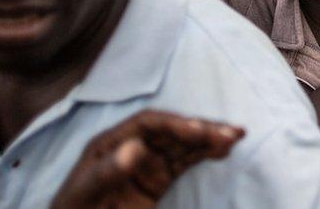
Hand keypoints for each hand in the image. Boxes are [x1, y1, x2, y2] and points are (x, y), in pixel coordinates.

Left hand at [51, 110, 243, 208]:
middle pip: (171, 131)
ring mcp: (146, 164)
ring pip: (183, 145)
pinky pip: (184, 163)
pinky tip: (223, 151)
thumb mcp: (82, 196)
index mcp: (110, 143)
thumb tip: (137, 146)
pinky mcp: (157, 181)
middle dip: (202, 129)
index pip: (149, 124)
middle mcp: (131, 147)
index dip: (176, 124)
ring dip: (209, 139)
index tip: (200, 131)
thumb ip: (107, 172)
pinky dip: (204, 155)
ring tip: (236, 136)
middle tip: (233, 132)